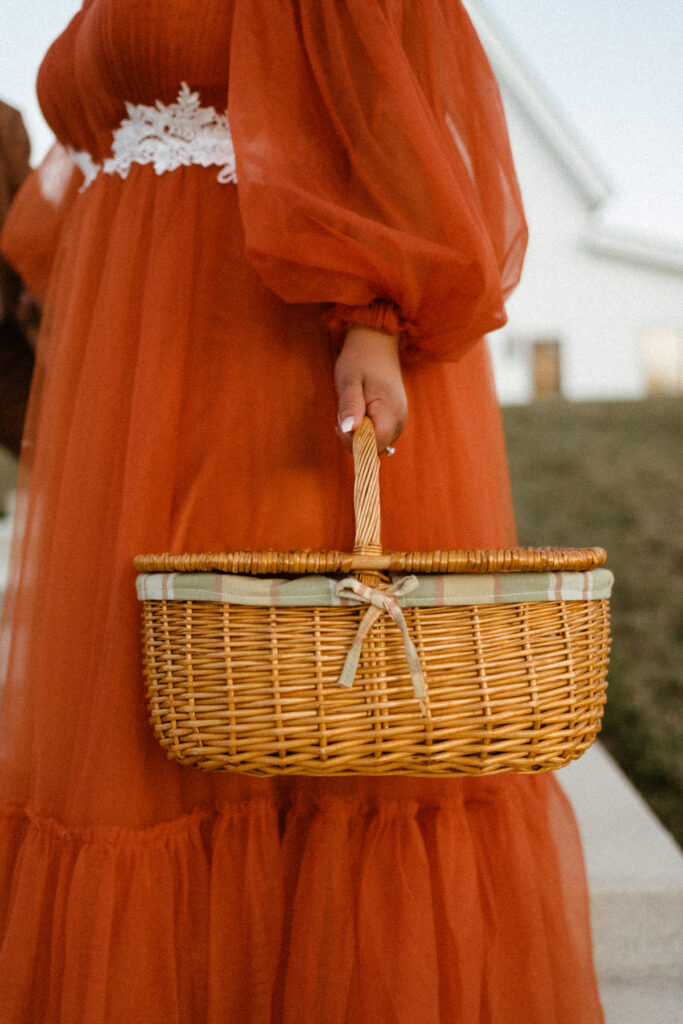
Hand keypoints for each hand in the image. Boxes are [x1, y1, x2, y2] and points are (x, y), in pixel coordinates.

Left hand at [334, 325, 406, 452]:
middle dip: (354, 437)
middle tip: (345, 411)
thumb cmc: (359, 359)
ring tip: (353, 407)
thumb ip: (350, 406)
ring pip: (376, 443)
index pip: (373, 445)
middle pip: (375, 448)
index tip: (341, 422)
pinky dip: (366, 428)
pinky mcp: (396, 418)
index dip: (353, 441)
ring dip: (359, 432)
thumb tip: (349, 430)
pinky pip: (379, 434)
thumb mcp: (348, 380)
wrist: (376, 342)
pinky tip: (360, 410)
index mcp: (390, 412)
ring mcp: (400, 419)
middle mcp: (400, 420)